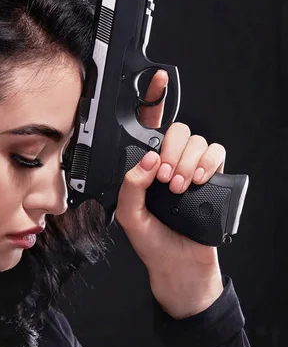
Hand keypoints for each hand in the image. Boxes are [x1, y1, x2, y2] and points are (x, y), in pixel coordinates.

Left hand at [115, 70, 223, 319]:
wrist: (179, 266)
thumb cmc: (152, 243)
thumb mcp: (130, 217)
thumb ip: (131, 187)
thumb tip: (148, 160)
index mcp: (146, 170)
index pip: (149, 130)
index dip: (153, 101)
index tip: (157, 80)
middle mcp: (170, 164)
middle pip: (176, 131)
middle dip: (170, 151)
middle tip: (164, 178)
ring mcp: (192, 170)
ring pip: (197, 141)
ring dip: (186, 161)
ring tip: (178, 188)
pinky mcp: (212, 178)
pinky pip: (216, 153)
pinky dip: (207, 162)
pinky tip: (197, 180)